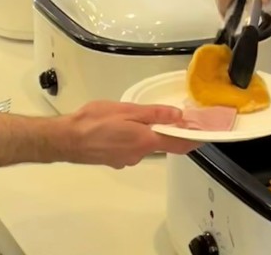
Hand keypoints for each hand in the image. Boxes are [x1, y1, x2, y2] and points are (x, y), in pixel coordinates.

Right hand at [62, 101, 198, 167]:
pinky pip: (129, 148)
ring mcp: (125, 159)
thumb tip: (178, 116)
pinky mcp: (114, 160)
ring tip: (129, 116)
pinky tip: (116, 128)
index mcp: (145, 141)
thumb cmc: (94, 121)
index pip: (178, 144)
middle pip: (159, 143)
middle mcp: (138, 155)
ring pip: (142, 145)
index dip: (192, 139)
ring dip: (143, 133)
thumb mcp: (127, 110)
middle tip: (160, 114)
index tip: (203, 134)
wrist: (67, 139)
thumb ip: (154, 114)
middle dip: (162, 130)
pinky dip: (129, 138)